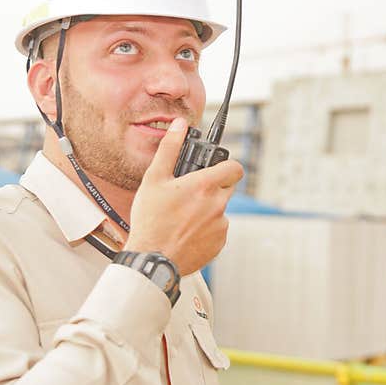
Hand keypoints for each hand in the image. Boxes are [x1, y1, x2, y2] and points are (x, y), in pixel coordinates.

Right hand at [124, 117, 243, 275]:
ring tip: (183, 216)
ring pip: (221, 210)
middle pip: (227, 188)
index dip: (226, 166)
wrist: (152, 259)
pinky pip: (218, 229)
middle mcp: (218, 205)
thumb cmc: (151, 220)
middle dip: (214, 187)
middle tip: (191, 193)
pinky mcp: (219, 243)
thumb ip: (170, 149)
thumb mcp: (154, 179)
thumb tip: (179, 126)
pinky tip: (187, 231)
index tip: (216, 169)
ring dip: (208, 209)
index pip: (234, 168)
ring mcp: (221, 225)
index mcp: (205, 186)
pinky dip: (206, 229)